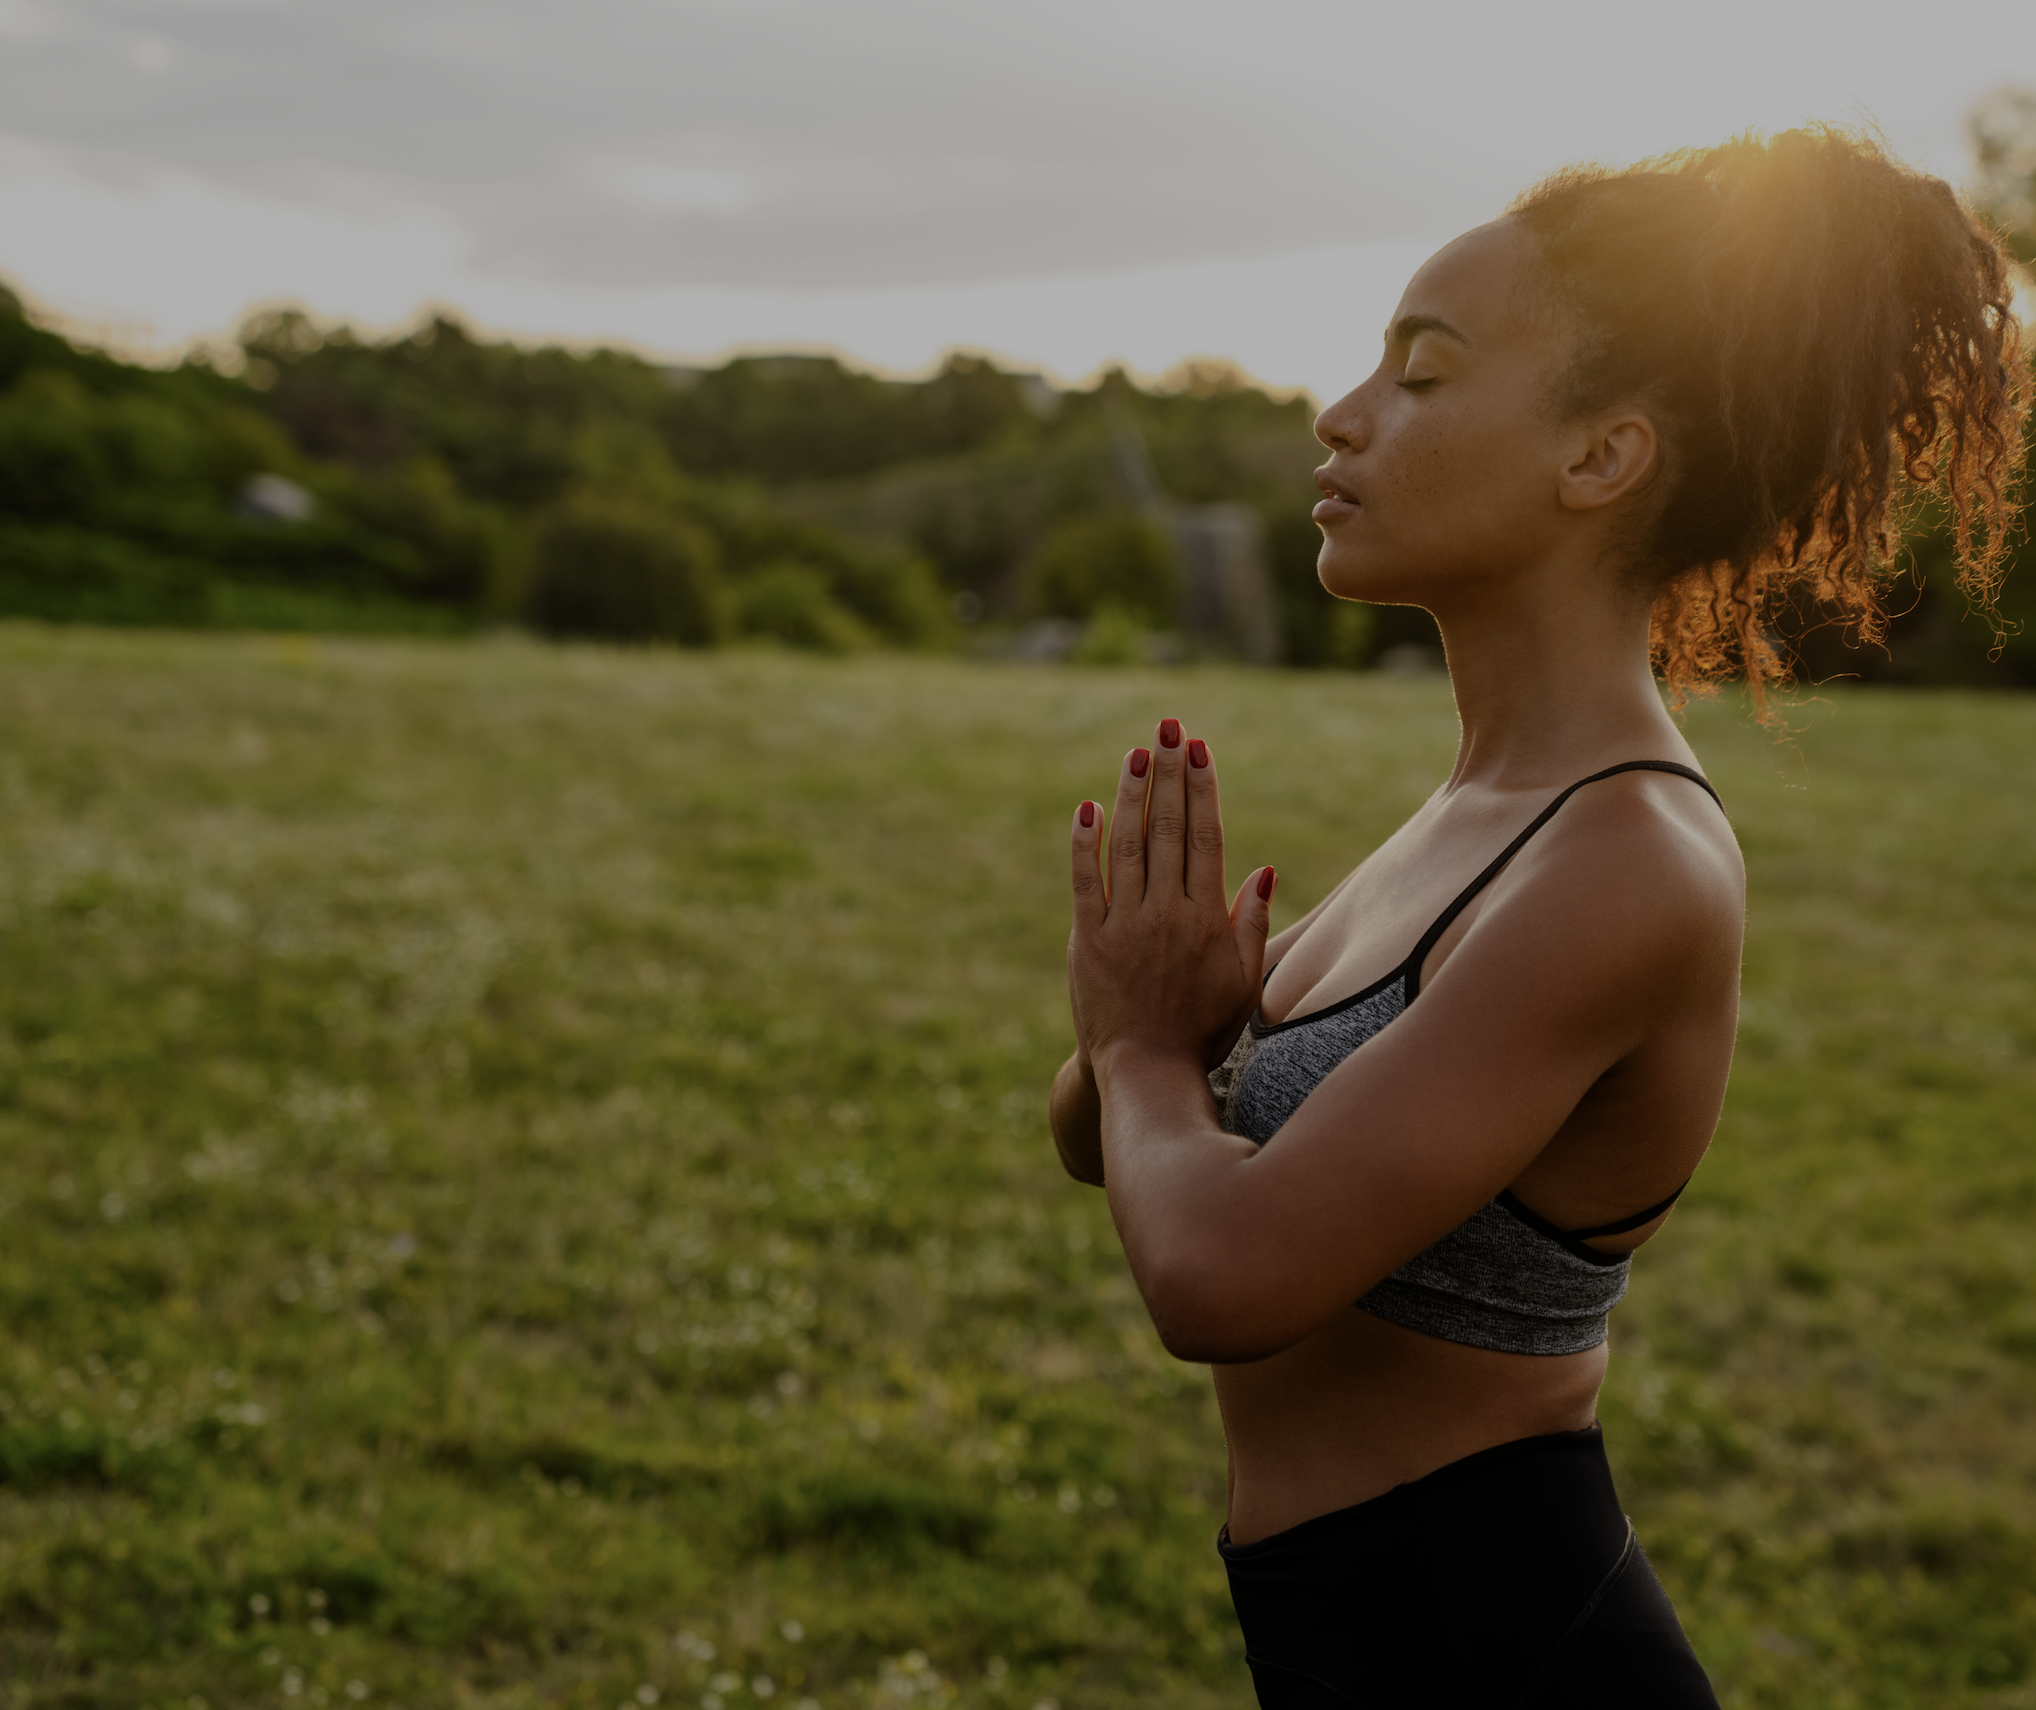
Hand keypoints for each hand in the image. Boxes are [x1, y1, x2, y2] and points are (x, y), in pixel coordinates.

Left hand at [1068, 717, 1275, 1074]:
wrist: (1145, 1072)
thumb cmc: (1202, 1030)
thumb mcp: (1243, 982)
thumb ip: (1251, 923)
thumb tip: (1262, 868)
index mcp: (1206, 919)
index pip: (1204, 837)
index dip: (1201, 789)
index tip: (1198, 749)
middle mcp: (1165, 914)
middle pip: (1167, 828)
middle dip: (1168, 773)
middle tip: (1168, 728)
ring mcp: (1122, 925)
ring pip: (1127, 846)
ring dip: (1131, 794)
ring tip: (1136, 753)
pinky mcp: (1086, 940)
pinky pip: (1084, 882)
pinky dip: (1084, 843)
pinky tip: (1087, 807)